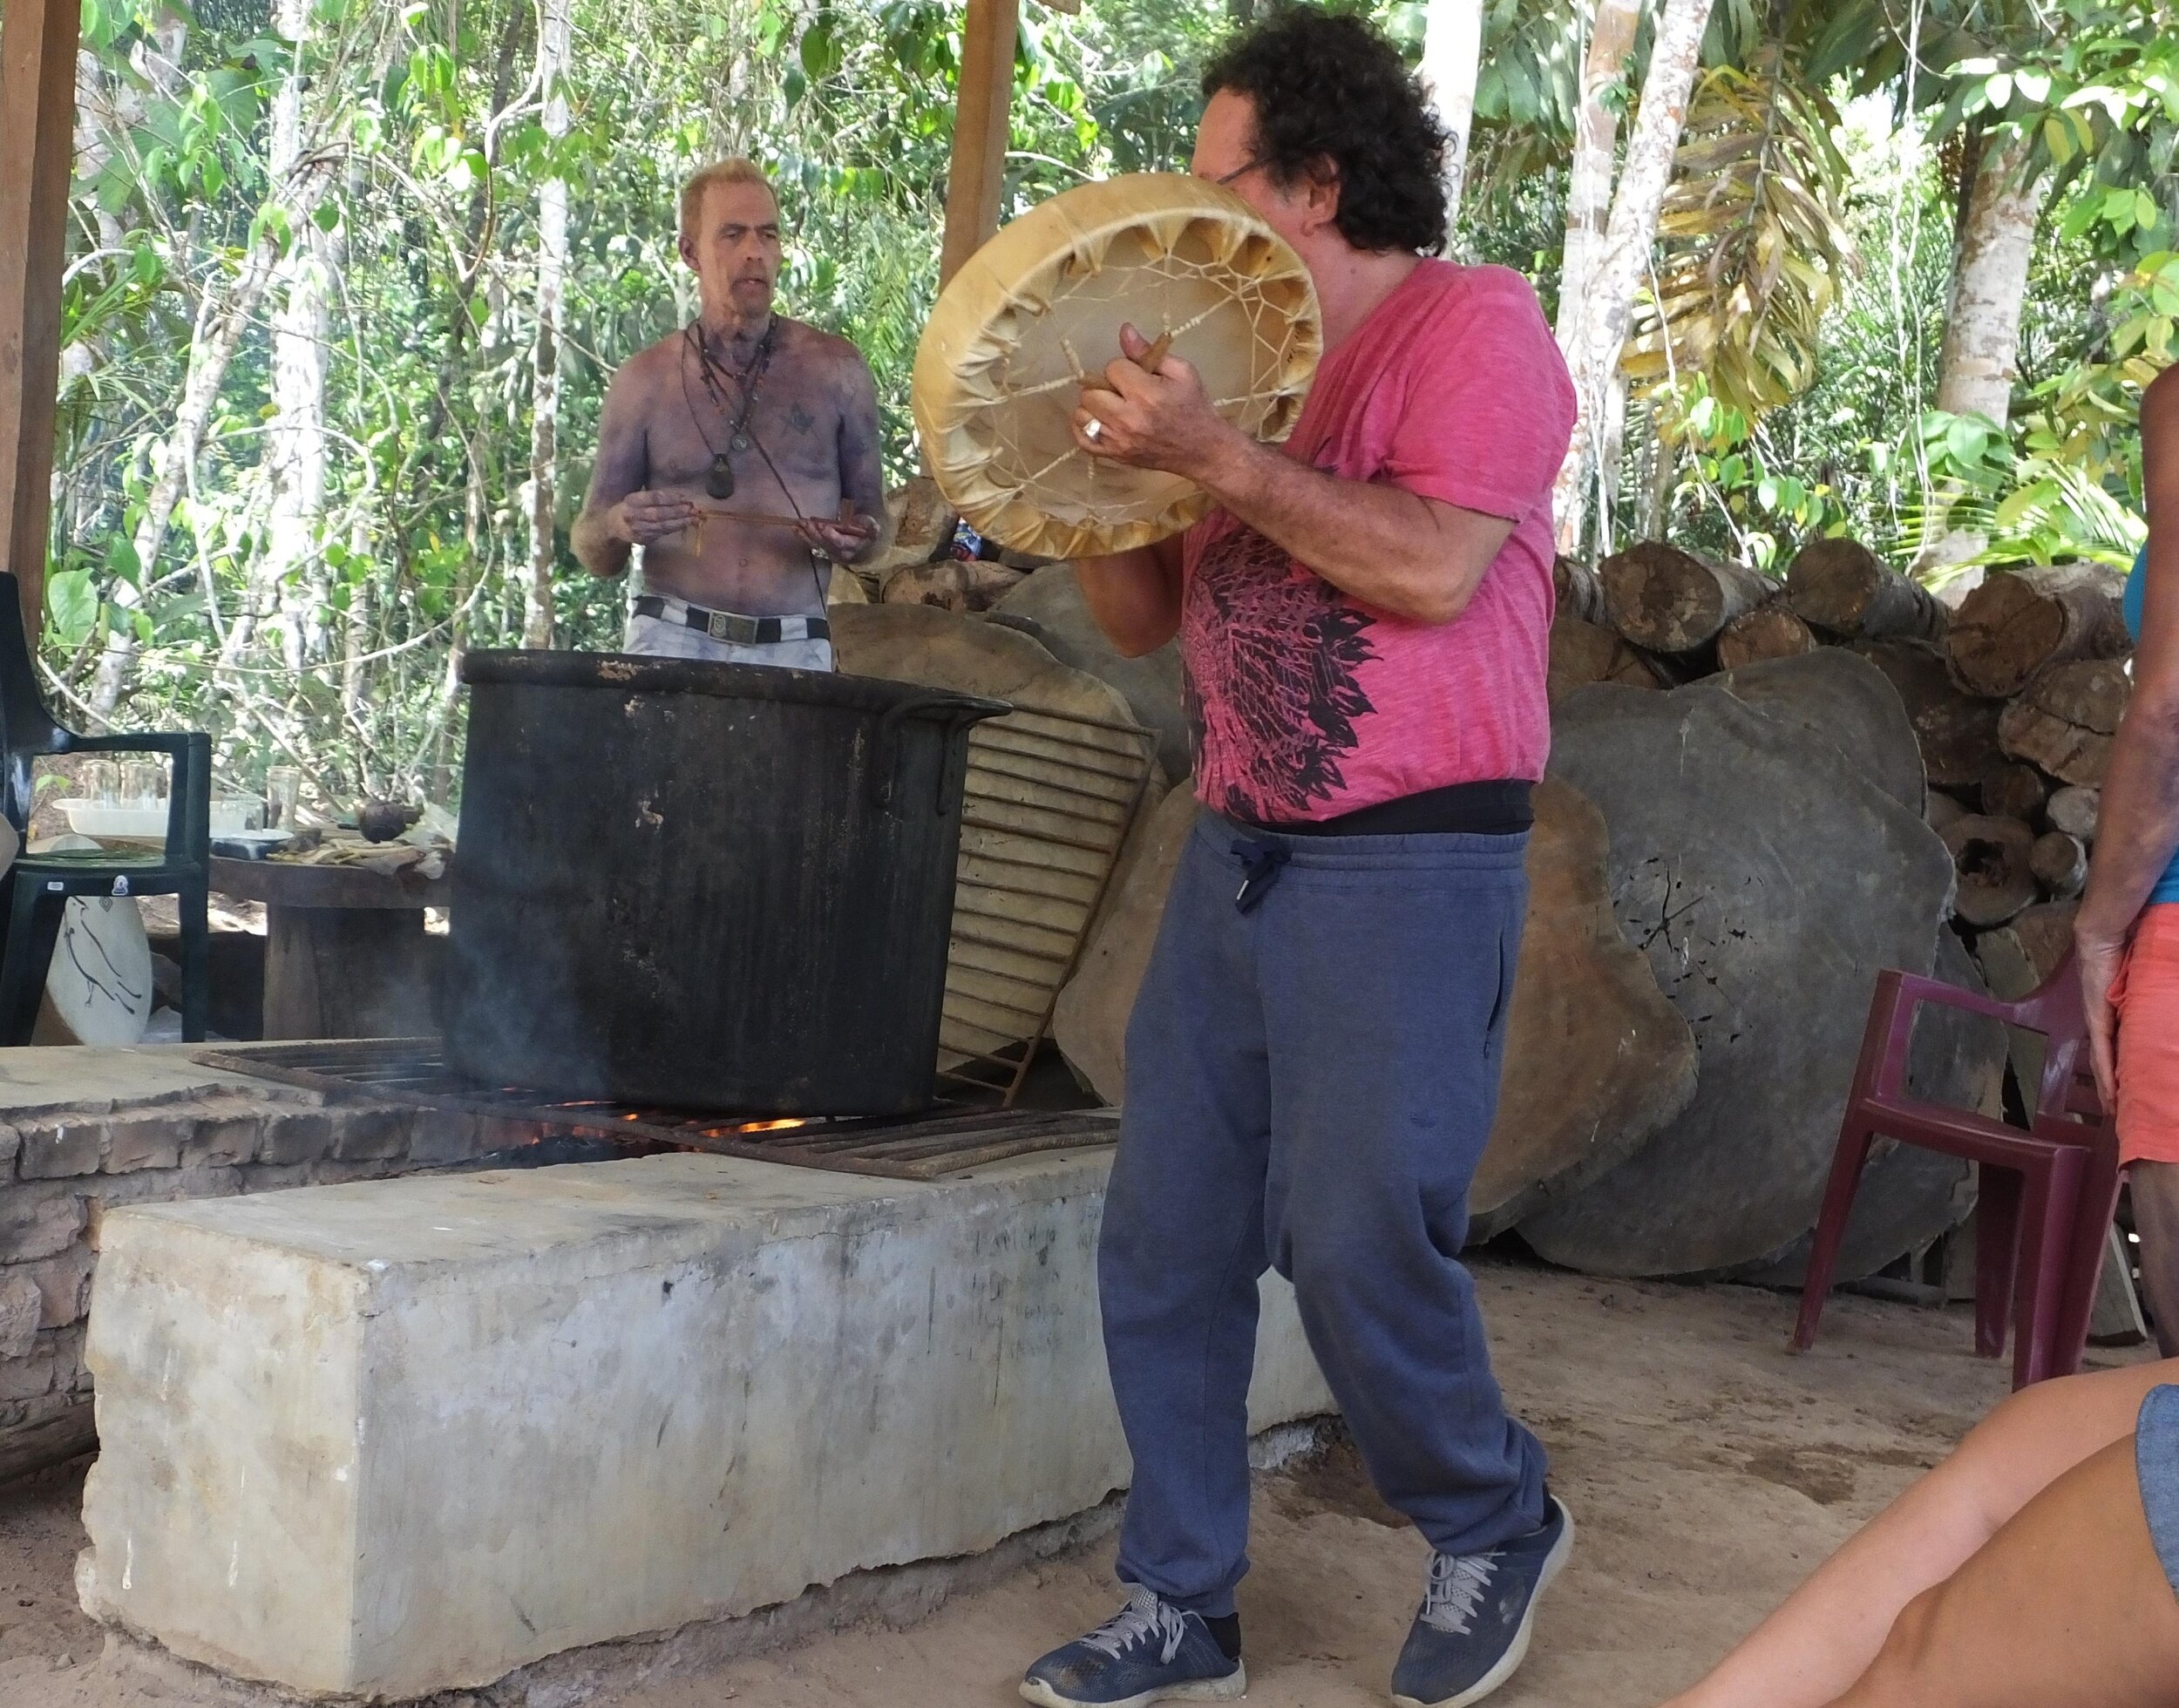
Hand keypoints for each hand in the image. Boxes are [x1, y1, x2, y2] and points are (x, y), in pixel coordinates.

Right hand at [614, 490, 698, 545]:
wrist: (612, 526)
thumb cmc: (630, 507)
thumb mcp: (636, 497)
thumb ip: (654, 497)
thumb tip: (681, 497)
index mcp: (631, 500)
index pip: (653, 498)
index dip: (670, 498)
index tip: (685, 497)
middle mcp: (633, 515)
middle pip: (659, 513)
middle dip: (678, 512)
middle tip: (693, 509)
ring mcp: (637, 529)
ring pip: (661, 526)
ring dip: (680, 522)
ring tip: (694, 518)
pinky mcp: (642, 539)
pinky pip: (661, 533)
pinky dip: (675, 529)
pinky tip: (685, 524)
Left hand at [797, 515, 875, 562]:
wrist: (862, 541)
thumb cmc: (866, 530)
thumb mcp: (872, 528)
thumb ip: (872, 529)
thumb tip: (874, 529)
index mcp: (852, 547)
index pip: (840, 543)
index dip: (831, 535)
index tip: (823, 526)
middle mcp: (840, 553)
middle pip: (825, 544)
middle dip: (815, 533)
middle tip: (807, 522)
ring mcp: (830, 553)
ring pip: (816, 544)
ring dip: (806, 534)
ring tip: (798, 524)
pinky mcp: (823, 550)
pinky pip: (812, 544)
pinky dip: (803, 536)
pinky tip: (795, 529)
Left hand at [1071, 324, 1239, 481]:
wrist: (1202, 449)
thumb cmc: (1193, 406)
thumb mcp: (1181, 372)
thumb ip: (1149, 352)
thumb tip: (1124, 330)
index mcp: (1146, 395)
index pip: (1112, 368)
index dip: (1123, 368)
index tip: (1137, 376)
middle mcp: (1128, 419)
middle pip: (1091, 392)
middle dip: (1105, 387)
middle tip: (1123, 391)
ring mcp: (1118, 440)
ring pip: (1082, 415)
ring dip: (1094, 407)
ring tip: (1112, 407)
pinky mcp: (1114, 455)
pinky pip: (1082, 440)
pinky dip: (1085, 428)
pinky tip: (1099, 421)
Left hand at [2077, 916, 2129, 1111]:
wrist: (2104, 934)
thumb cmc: (2127, 950)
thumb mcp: (2142, 982)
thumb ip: (2147, 998)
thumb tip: (2161, 1012)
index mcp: (2113, 1011)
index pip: (2116, 1046)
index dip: (2120, 1069)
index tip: (2127, 1090)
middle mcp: (2101, 1018)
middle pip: (2106, 1059)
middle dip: (2112, 1085)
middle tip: (2119, 1109)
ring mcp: (2097, 1018)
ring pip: (2102, 1061)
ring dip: (2108, 1086)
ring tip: (2114, 1109)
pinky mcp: (2097, 1016)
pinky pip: (2102, 1050)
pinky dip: (2106, 1072)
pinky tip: (2109, 1091)